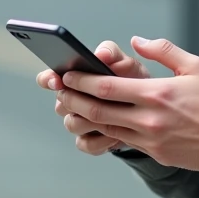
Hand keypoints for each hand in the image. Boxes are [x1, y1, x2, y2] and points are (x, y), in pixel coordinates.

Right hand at [36, 41, 149, 155]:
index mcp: (75, 79)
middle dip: (76, 101)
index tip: (57, 79)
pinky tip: (116, 135)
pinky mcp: (89, 142)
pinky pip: (85, 144)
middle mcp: (72, 101)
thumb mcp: (126, 63)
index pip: (49, 78)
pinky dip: (101, 140)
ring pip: (72, 124)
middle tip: (96, 97)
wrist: (149, 110)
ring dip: (91, 120)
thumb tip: (100, 54)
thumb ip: (112, 53)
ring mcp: (79, 122)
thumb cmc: (133, 81)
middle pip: (60, 104)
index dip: (48, 79)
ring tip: (113, 116)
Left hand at [58, 36, 198, 170]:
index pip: (108, 87)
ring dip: (84, 118)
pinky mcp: (157, 152)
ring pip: (107, 128)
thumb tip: (137, 41)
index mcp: (157, 94)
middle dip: (74, 100)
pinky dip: (106, 131)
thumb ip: (163, 50)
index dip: (82, 81)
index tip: (67, 75)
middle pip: (99, 110)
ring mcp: (152, 139)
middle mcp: (150, 119)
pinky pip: (124, 141)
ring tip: (70, 108)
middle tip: (59, 91)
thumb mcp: (194, 65)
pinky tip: (97, 123)